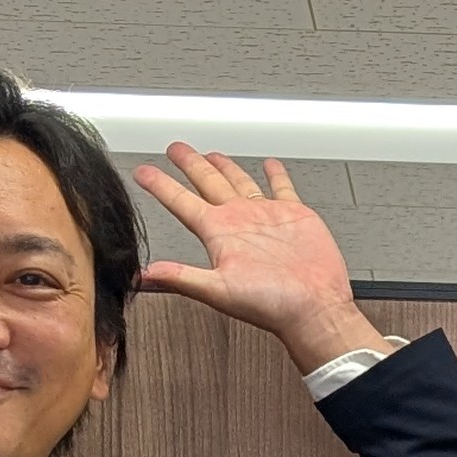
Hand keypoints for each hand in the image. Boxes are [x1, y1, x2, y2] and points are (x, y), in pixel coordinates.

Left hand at [134, 149, 383, 372]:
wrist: (313, 307)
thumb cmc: (271, 305)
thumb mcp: (219, 291)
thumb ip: (182, 278)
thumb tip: (145, 276)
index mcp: (219, 234)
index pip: (182, 203)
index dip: (161, 186)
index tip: (144, 173)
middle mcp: (239, 222)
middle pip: (207, 183)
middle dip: (190, 164)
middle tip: (176, 148)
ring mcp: (265, 217)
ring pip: (239, 181)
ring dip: (226, 167)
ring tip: (213, 154)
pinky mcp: (293, 215)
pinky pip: (281, 188)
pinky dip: (276, 175)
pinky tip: (270, 165)